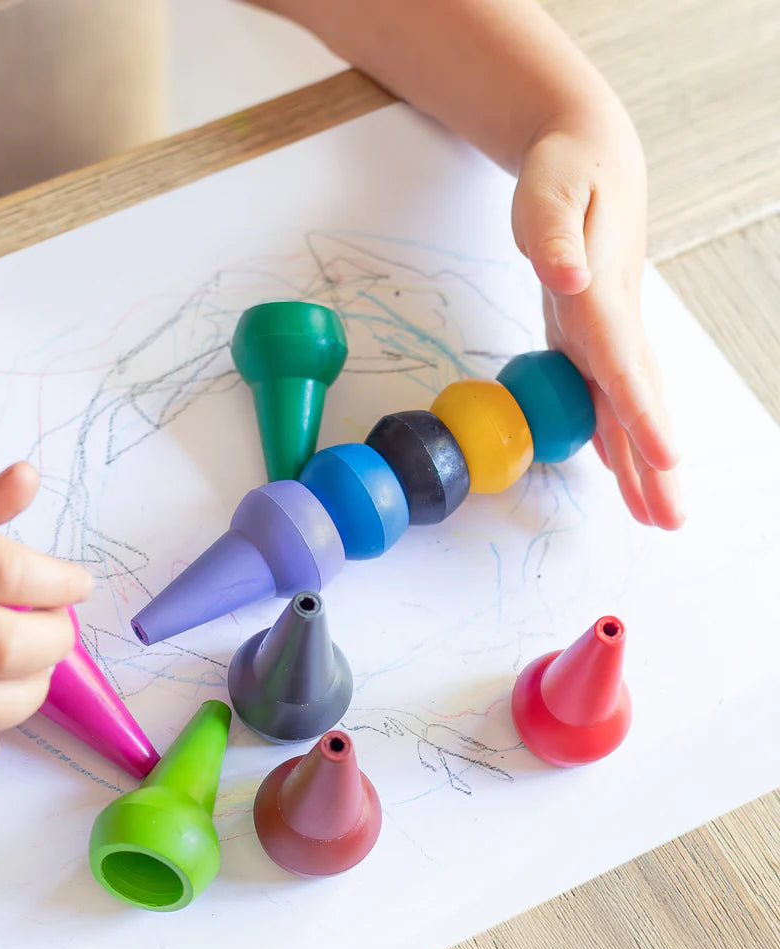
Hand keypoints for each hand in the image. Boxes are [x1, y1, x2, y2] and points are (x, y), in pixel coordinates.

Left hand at [511, 114, 683, 528]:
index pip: (624, 363)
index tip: (665, 456)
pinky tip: (620, 465)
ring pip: (626, 405)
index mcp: (603, 295)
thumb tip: (569, 276)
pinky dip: (616, 432)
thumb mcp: (551, 193)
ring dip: (640, 461)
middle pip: (636, 401)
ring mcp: (608, 331)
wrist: (590, 155)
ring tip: (655, 513)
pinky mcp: (592, 334)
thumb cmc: (566, 174)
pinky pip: (607, 394)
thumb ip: (555, 236)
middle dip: (654, 463)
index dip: (642, 411)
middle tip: (670, 520)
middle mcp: (613, 322)